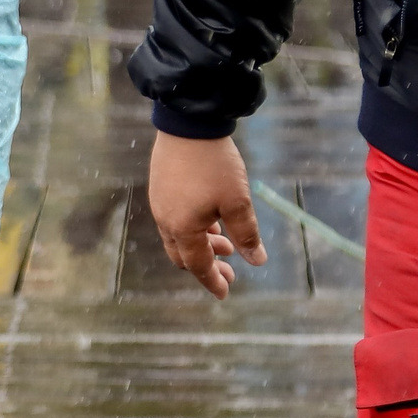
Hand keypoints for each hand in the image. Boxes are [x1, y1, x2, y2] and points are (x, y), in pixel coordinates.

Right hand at [146, 131, 264, 299]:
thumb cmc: (215, 166)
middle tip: (230, 269)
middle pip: (183, 255)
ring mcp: (160, 203)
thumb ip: (246, 234)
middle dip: (206, 265)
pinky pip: (174, 219)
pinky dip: (193, 228)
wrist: (189, 124)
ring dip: (201, 245)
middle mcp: (165, 220)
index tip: (225, 293)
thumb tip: (257, 261)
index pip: (198, 265)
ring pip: (178, 237)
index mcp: (182, 228)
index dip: (213, 281)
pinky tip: (211, 219)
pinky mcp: (160, 187)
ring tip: (225, 242)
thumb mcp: (237, 201)